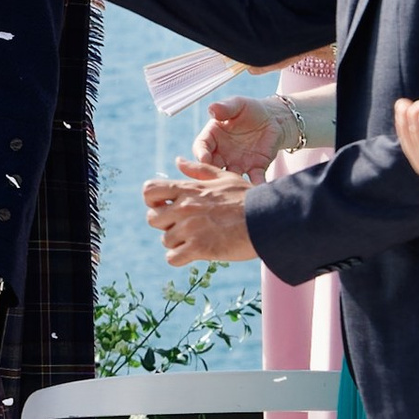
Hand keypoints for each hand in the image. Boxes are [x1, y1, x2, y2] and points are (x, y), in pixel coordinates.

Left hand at [142, 165, 257, 263]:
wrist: (268, 220)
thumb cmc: (249, 198)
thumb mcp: (225, 177)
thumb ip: (199, 170)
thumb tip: (178, 160)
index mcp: (189, 189)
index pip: (149, 190)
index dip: (153, 200)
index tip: (166, 206)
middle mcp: (185, 207)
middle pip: (152, 218)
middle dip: (165, 224)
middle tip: (184, 227)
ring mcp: (190, 228)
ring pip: (165, 240)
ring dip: (177, 243)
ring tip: (197, 239)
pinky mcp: (198, 248)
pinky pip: (172, 258)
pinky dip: (181, 258)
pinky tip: (196, 253)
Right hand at [193, 93, 291, 178]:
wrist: (273, 119)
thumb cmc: (250, 109)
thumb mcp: (238, 104)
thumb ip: (225, 107)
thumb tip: (212, 108)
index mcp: (213, 137)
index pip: (201, 147)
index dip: (201, 153)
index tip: (204, 159)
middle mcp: (221, 154)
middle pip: (212, 167)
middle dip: (211, 175)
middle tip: (214, 180)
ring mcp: (238, 163)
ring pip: (231, 177)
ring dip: (232, 183)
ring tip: (235, 187)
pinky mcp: (256, 168)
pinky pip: (255, 179)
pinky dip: (256, 185)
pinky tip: (259, 188)